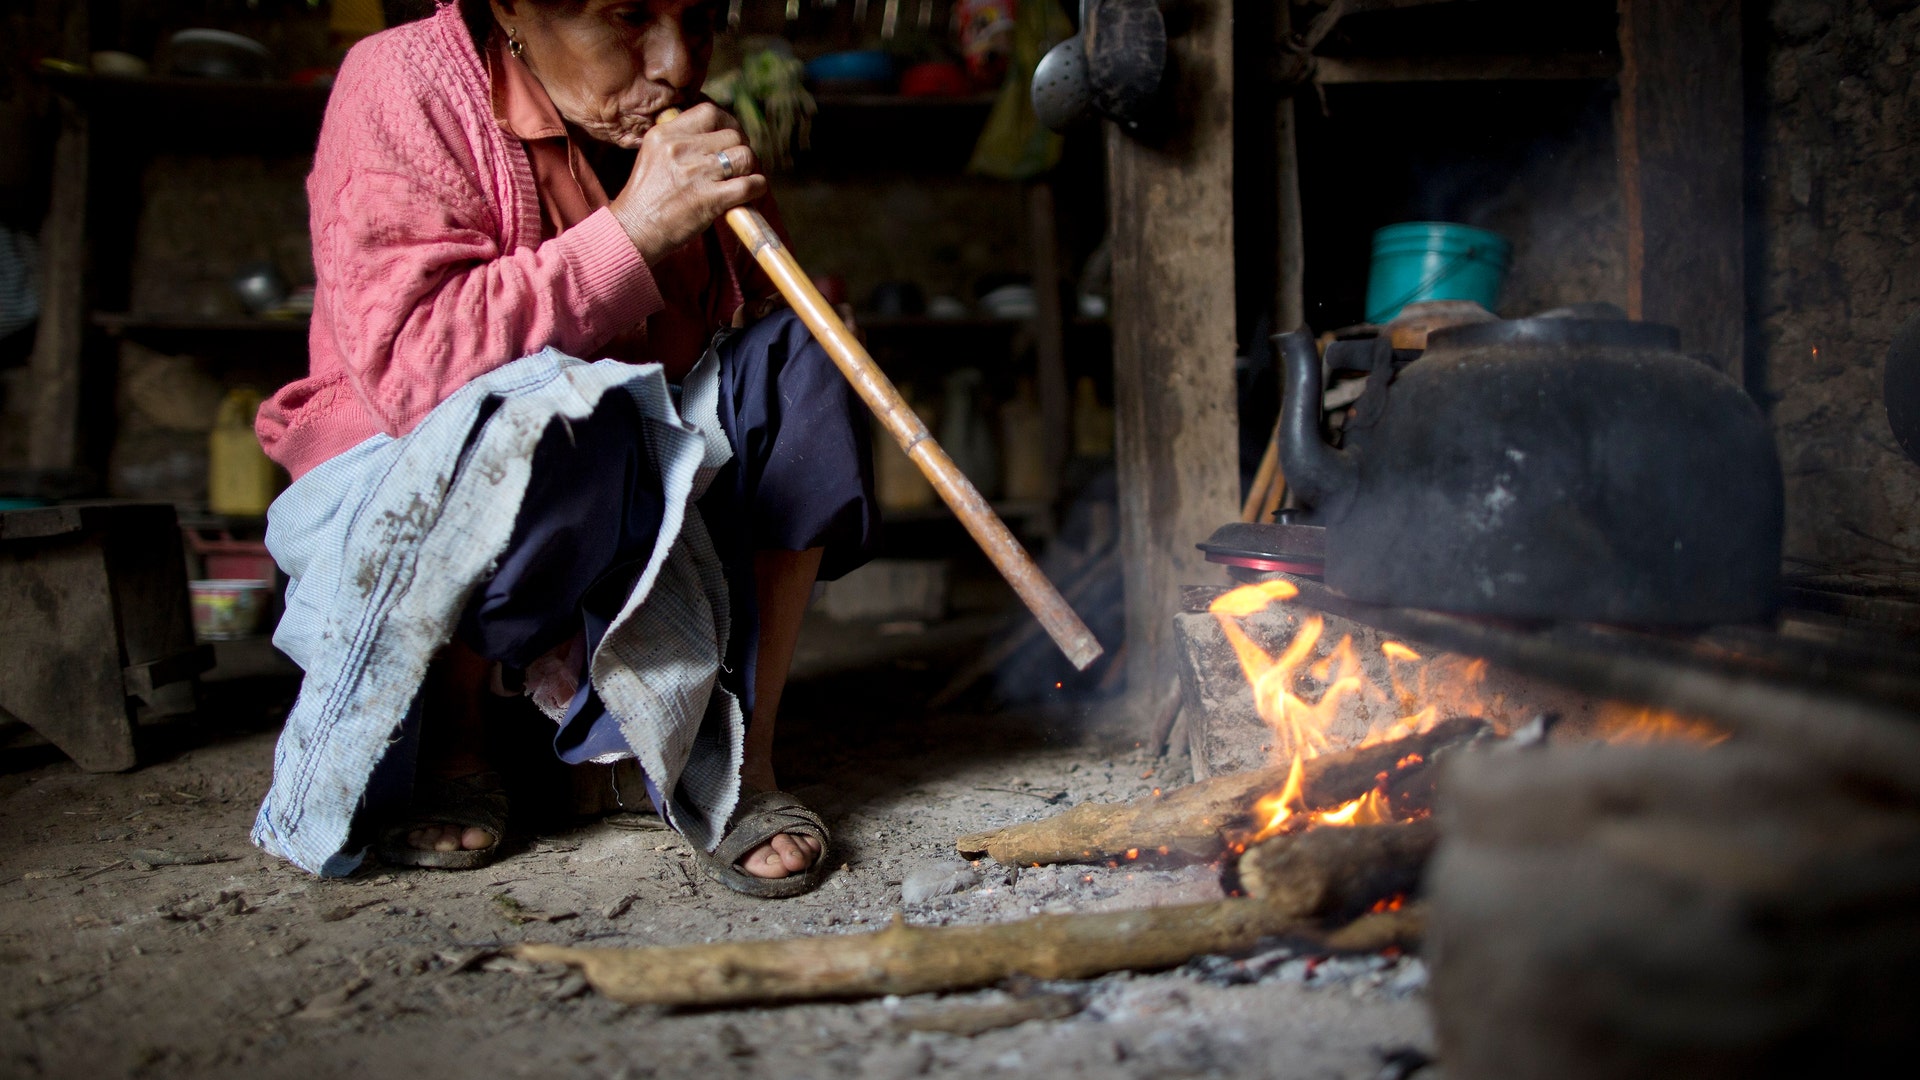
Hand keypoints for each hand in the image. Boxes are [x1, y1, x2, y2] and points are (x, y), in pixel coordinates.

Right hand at [611, 103, 766, 265]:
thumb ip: (679, 141)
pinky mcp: (709, 199)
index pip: (709, 112)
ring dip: (749, 167)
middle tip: (738, 162)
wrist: (634, 231)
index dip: (727, 122)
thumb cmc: (646, 197)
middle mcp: (680, 148)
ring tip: (742, 177)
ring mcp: (696, 173)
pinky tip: (752, 192)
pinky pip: (749, 184)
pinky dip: (757, 187)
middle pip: (732, 134)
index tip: (729, 137)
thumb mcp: (653, 155)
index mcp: (664, 134)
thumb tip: (715, 133)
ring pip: (744, 156)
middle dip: (741, 147)